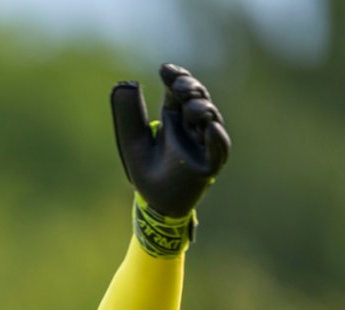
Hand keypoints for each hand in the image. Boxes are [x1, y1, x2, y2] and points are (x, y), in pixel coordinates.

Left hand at [111, 64, 228, 219]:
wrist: (155, 204)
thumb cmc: (147, 171)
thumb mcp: (133, 141)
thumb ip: (128, 115)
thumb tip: (126, 83)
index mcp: (174, 117)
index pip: (178, 91)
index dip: (176, 77)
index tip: (165, 69)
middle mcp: (192, 127)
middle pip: (197, 100)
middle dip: (191, 89)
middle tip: (179, 85)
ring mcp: (204, 144)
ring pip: (210, 120)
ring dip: (203, 109)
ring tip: (192, 106)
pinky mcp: (210, 164)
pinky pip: (218, 149)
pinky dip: (217, 138)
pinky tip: (211, 128)